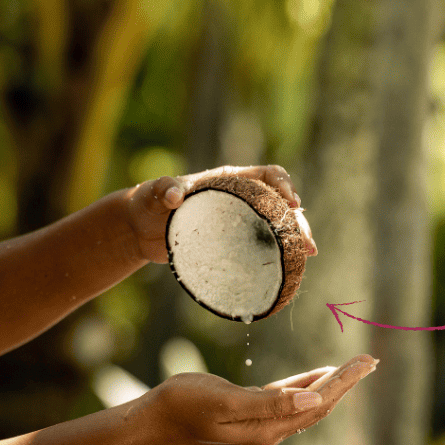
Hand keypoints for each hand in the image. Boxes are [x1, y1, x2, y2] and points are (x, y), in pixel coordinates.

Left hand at [123, 164, 318, 264]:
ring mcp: (237, 222)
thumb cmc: (147, 201)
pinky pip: (258, 247)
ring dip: (293, 238)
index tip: (291, 202)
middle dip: (297, 220)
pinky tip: (287, 269)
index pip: (267, 175)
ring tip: (306, 255)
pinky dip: (274, 255)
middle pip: (278, 204)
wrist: (138, 229)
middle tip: (307, 242)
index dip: (283, 185)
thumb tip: (175, 195)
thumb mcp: (154, 192)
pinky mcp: (230, 244)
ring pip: (274, 227)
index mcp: (228, 181)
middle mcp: (239, 199)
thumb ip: (164, 189)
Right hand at [149, 354, 375, 444]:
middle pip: (319, 405)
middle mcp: (270, 430)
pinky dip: (306, 386)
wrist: (155, 418)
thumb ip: (271, 403)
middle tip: (370, 361)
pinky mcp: (248, 413)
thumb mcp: (227, 401)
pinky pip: (288, 399)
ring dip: (330, 384)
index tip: (367, 362)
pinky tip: (316, 377)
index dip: (344, 382)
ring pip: (306, 403)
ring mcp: (259, 423)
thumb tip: (314, 401)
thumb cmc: (185, 405)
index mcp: (269, 428)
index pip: (318, 403)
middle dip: (346, 383)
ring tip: (354, 368)